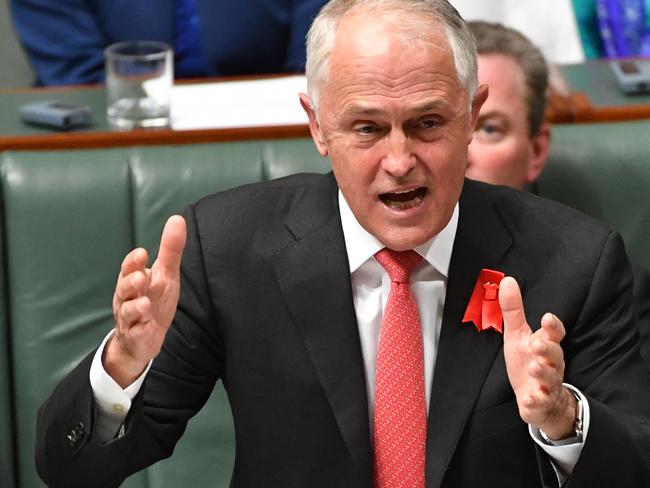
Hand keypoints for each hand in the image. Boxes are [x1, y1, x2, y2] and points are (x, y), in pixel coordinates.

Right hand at [105, 215, 186, 387]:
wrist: (144, 336)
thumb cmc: (154, 298)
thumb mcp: (165, 274)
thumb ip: (170, 249)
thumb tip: (177, 219)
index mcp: (133, 280)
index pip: (128, 268)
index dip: (132, 262)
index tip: (142, 253)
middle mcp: (127, 298)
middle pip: (124, 289)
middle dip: (130, 283)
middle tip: (141, 277)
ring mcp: (130, 318)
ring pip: (128, 312)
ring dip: (136, 307)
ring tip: (145, 304)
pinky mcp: (136, 337)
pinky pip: (136, 334)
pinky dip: (142, 330)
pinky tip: (148, 327)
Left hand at [499, 277, 576, 439]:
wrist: (540, 398)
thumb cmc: (528, 361)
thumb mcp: (517, 335)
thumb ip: (514, 310)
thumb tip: (507, 281)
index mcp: (545, 345)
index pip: (554, 333)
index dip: (552, 326)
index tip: (547, 318)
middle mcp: (550, 363)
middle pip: (555, 354)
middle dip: (548, 349)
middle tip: (537, 344)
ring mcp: (547, 384)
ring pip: (550, 378)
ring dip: (542, 372)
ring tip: (533, 367)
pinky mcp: (540, 403)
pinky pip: (540, 403)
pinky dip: (535, 401)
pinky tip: (529, 398)